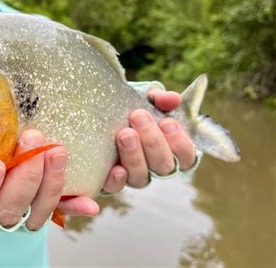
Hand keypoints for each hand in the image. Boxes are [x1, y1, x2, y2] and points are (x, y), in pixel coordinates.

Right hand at [0, 130, 67, 234]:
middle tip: (32, 140)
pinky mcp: (34, 209)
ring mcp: (12, 214)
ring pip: (34, 214)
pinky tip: (90, 202)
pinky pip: (57, 214)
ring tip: (57, 150)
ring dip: (50, 184)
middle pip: (7, 211)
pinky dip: (72, 206)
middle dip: (24, 177)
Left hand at [58, 89, 196, 216]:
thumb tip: (172, 99)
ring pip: (141, 178)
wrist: (98, 109)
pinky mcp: (109, 180)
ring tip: (125, 134)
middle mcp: (153, 168)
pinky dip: (117, 180)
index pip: (186, 157)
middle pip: (163, 167)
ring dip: (135, 156)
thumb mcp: (145, 97)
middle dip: (153, 142)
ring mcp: (132, 176)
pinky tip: (116, 168)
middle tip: (138, 116)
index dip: (180, 143)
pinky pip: (115, 187)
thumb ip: (160, 98)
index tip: (167, 122)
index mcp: (170, 150)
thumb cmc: (129, 106)